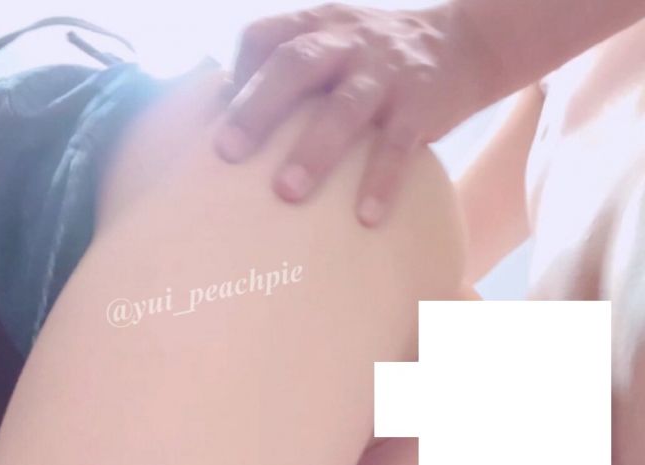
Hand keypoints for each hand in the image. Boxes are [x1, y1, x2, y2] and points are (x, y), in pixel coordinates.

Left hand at [215, 3, 495, 225]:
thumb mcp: (334, 46)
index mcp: (317, 27)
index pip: (263, 37)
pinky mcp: (422, 101)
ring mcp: (386, 70)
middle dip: (258, 109)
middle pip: (295, 64)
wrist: (465, 42)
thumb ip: (291, 74)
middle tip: (228, 153)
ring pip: (345, 107)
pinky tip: (365, 217)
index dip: (237, 77)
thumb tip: (230, 123)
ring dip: (315, 151)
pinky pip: (399, 144)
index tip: (219, 121)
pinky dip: (381, 180)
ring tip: (288, 193)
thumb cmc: (375, 61)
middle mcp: (347, 41)